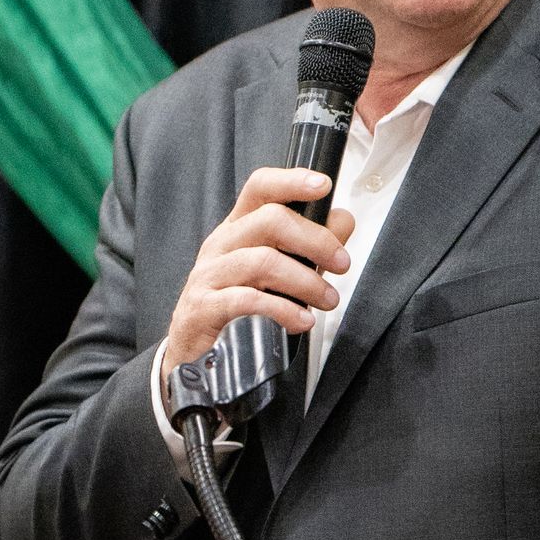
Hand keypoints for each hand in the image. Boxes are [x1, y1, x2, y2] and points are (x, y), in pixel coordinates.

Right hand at [161, 170, 358, 384]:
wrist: (196, 358)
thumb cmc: (241, 310)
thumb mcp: (281, 272)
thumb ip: (311, 247)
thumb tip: (343, 218)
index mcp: (238, 229)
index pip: (260, 188)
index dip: (291, 181)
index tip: (323, 185)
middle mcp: (221, 245)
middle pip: (270, 220)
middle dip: (316, 241)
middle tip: (342, 264)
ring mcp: (208, 275)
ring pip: (263, 261)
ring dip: (306, 282)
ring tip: (328, 301)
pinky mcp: (203, 308)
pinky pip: (246, 300)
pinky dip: (282, 310)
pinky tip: (301, 321)